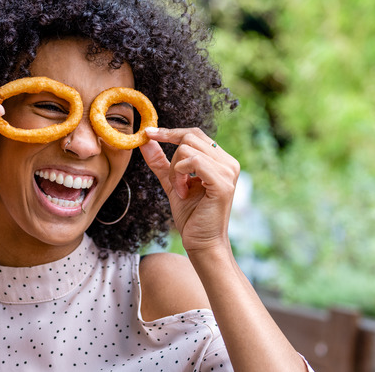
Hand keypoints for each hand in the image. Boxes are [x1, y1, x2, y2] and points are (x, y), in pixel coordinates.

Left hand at [139, 127, 238, 253]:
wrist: (202, 243)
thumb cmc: (191, 216)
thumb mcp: (172, 182)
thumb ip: (160, 161)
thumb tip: (145, 140)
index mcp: (221, 160)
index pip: (194, 134)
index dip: (170, 132)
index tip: (148, 133)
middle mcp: (229, 162)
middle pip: (189, 138)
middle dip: (172, 159)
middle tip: (173, 182)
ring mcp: (228, 171)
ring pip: (187, 149)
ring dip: (175, 171)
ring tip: (181, 191)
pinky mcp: (222, 183)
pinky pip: (193, 162)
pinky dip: (180, 175)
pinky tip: (183, 193)